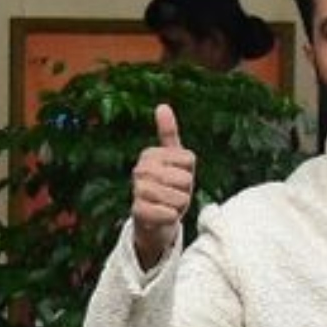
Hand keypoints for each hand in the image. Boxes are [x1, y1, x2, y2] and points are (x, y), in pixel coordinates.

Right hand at [131, 104, 195, 268]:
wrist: (154, 221)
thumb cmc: (168, 188)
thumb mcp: (174, 160)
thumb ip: (169, 134)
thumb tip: (162, 106)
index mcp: (150, 154)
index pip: (188, 160)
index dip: (189, 173)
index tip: (178, 179)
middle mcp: (141, 169)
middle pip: (185, 179)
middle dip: (185, 191)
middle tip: (174, 195)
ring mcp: (137, 190)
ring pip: (178, 197)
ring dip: (179, 207)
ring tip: (168, 206)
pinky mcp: (138, 212)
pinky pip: (168, 213)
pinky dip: (171, 217)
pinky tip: (163, 216)